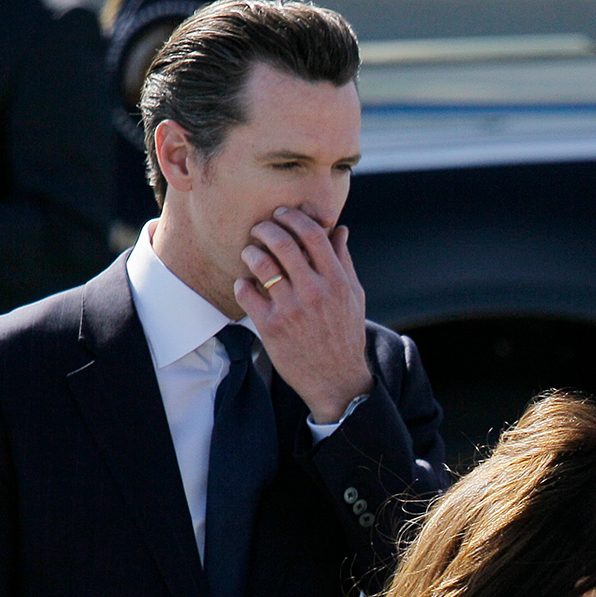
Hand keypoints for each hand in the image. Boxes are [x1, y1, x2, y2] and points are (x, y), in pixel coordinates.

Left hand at [235, 206, 371, 421]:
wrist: (336, 381)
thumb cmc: (344, 335)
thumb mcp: (353, 297)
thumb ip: (344, 261)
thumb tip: (339, 230)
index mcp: (336, 281)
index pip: (312, 233)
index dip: (292, 217)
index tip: (281, 215)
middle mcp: (314, 293)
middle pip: (282, 242)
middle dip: (265, 229)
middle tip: (259, 230)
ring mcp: (291, 310)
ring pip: (260, 263)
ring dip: (250, 252)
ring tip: (250, 254)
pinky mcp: (271, 328)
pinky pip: (246, 292)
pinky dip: (242, 283)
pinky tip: (246, 285)